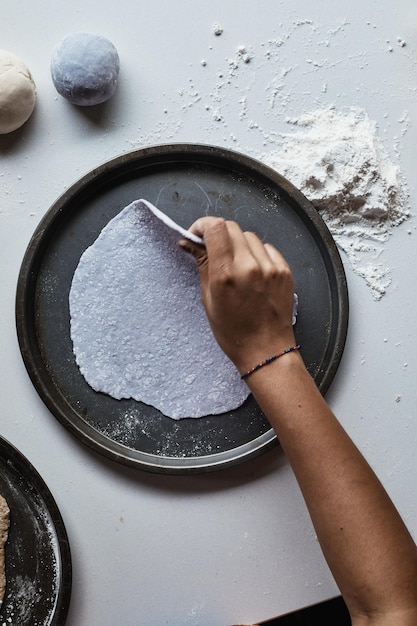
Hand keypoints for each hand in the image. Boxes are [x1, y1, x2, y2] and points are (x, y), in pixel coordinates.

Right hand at [179, 217, 295, 373]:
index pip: (215, 228)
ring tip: (235, 265)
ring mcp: (270, 267)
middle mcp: (249, 266)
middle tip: (213, 249)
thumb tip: (189, 242)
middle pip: (231, 227)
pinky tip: (252, 271)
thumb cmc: (233, 332)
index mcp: (226, 274)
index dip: (203, 225)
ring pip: (249, 236)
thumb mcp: (208, 299)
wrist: (266, 350)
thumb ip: (202, 265)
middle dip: (218, 234)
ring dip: (238, 244)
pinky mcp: (284, 270)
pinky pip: (267, 248)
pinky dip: (256, 253)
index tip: (197, 234)